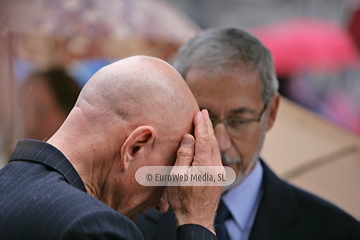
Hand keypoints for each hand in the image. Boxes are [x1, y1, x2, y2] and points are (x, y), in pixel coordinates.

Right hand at [167, 109, 221, 233]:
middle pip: (212, 141)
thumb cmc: (183, 200)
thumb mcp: (177, 176)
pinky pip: (216, 155)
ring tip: (205, 123)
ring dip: (210, 134)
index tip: (199, 112)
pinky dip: (211, 144)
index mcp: (205, 165)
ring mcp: (219, 172)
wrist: (197, 219)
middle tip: (203, 112)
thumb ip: (184, 154)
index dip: (201, 125)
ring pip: (215, 148)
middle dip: (207, 126)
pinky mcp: (219, 177)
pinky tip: (208, 141)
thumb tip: (189, 137)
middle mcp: (216, 167)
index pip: (204, 139)